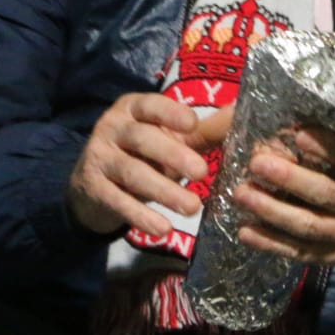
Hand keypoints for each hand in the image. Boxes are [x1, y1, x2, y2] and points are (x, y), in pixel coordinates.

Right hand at [68, 95, 228, 237]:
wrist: (94, 184)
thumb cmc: (145, 154)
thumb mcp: (171, 138)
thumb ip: (204, 130)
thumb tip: (240, 112)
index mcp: (133, 109)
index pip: (150, 105)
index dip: (169, 113)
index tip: (192, 124)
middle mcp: (112, 129)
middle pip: (142, 139)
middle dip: (172, 155)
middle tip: (202, 173)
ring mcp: (99, 158)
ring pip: (132, 172)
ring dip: (164, 191)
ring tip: (192, 208)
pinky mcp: (93, 189)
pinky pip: (118, 202)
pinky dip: (141, 216)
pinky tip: (163, 229)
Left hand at [231, 125, 334, 269]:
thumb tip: (293, 127)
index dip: (328, 147)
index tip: (299, 133)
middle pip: (325, 194)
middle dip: (289, 179)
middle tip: (256, 163)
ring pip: (307, 226)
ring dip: (271, 210)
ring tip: (241, 194)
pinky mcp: (330, 257)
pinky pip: (297, 252)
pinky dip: (269, 242)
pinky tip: (245, 231)